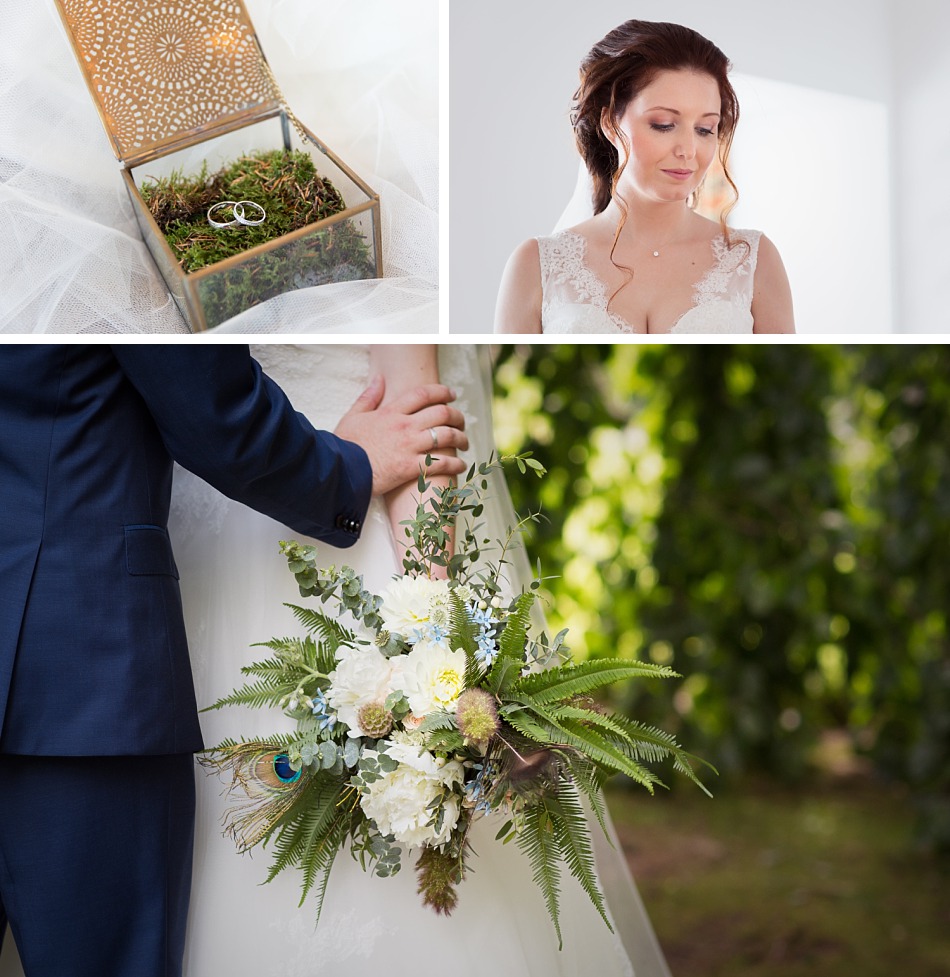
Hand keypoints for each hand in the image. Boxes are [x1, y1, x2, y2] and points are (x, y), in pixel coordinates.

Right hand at [335, 375, 468, 495]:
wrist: (340, 471)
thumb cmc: (344, 445)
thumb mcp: (353, 416)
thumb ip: (368, 397)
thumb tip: (379, 379)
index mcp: (391, 412)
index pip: (423, 394)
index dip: (442, 391)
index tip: (451, 394)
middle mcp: (404, 426)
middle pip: (441, 413)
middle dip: (457, 415)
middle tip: (461, 421)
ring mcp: (409, 447)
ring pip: (446, 436)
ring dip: (461, 438)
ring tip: (464, 443)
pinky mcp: (411, 468)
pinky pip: (441, 463)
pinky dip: (455, 464)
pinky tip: (461, 466)